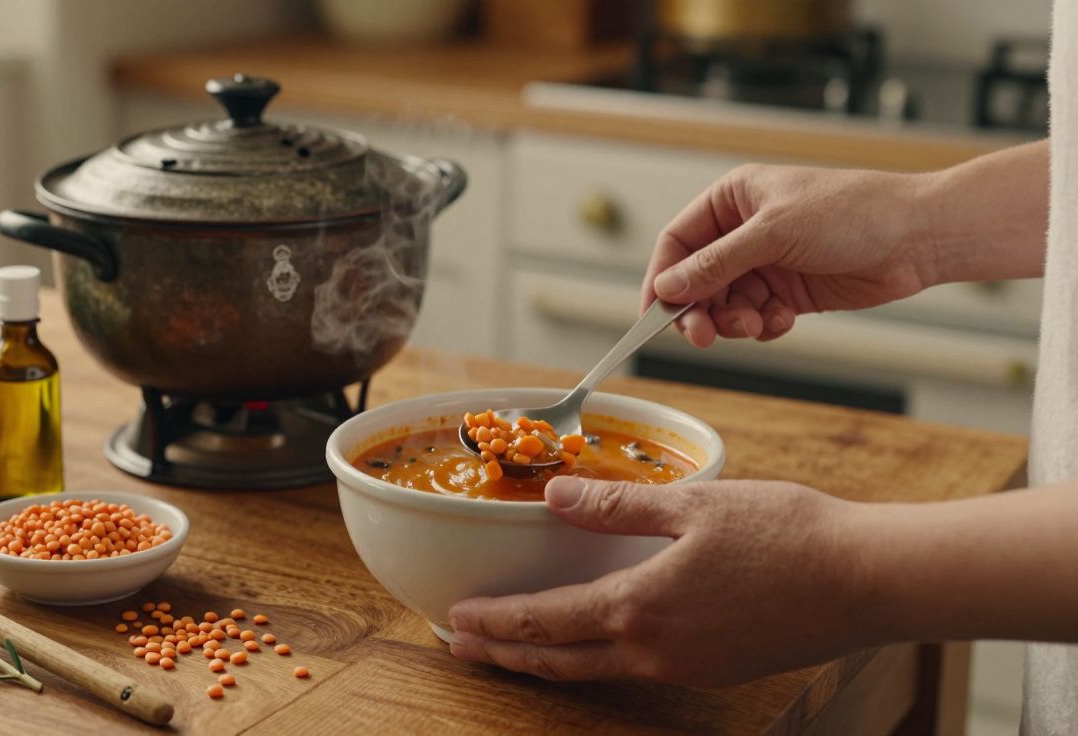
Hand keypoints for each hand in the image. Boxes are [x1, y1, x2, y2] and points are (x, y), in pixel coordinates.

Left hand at [447, 476, 880, 685]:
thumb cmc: (787, 533)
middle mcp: (656, 652)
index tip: (456, 621)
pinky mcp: (716, 668)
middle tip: (461, 648)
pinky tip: (598, 641)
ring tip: (514, 654)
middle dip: (505, 656)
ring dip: (547, 663)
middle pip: (559, 662)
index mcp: (641, 608)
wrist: (868, 581)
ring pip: (597, 671)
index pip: (545, 623)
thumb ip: (617, 506)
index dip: (496, 623)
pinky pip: (638, 669)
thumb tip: (556, 497)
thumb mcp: (694, 505)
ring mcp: (687, 668)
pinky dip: (597, 659)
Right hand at [642, 164, 938, 347]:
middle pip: (696, 281)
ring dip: (735, 321)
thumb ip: (715, 263)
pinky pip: (754, 318)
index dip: (662, 280)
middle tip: (704, 337)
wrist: (916, 236)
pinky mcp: (788, 292)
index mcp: (732, 200)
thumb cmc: (852, 212)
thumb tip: (668, 287)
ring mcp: (766, 263)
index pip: (677, 243)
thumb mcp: (774, 233)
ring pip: (724, 305)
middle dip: (699, 310)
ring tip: (759, 323)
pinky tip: (783, 320)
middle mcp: (743, 232)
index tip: (654, 316)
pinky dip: (762, 326)